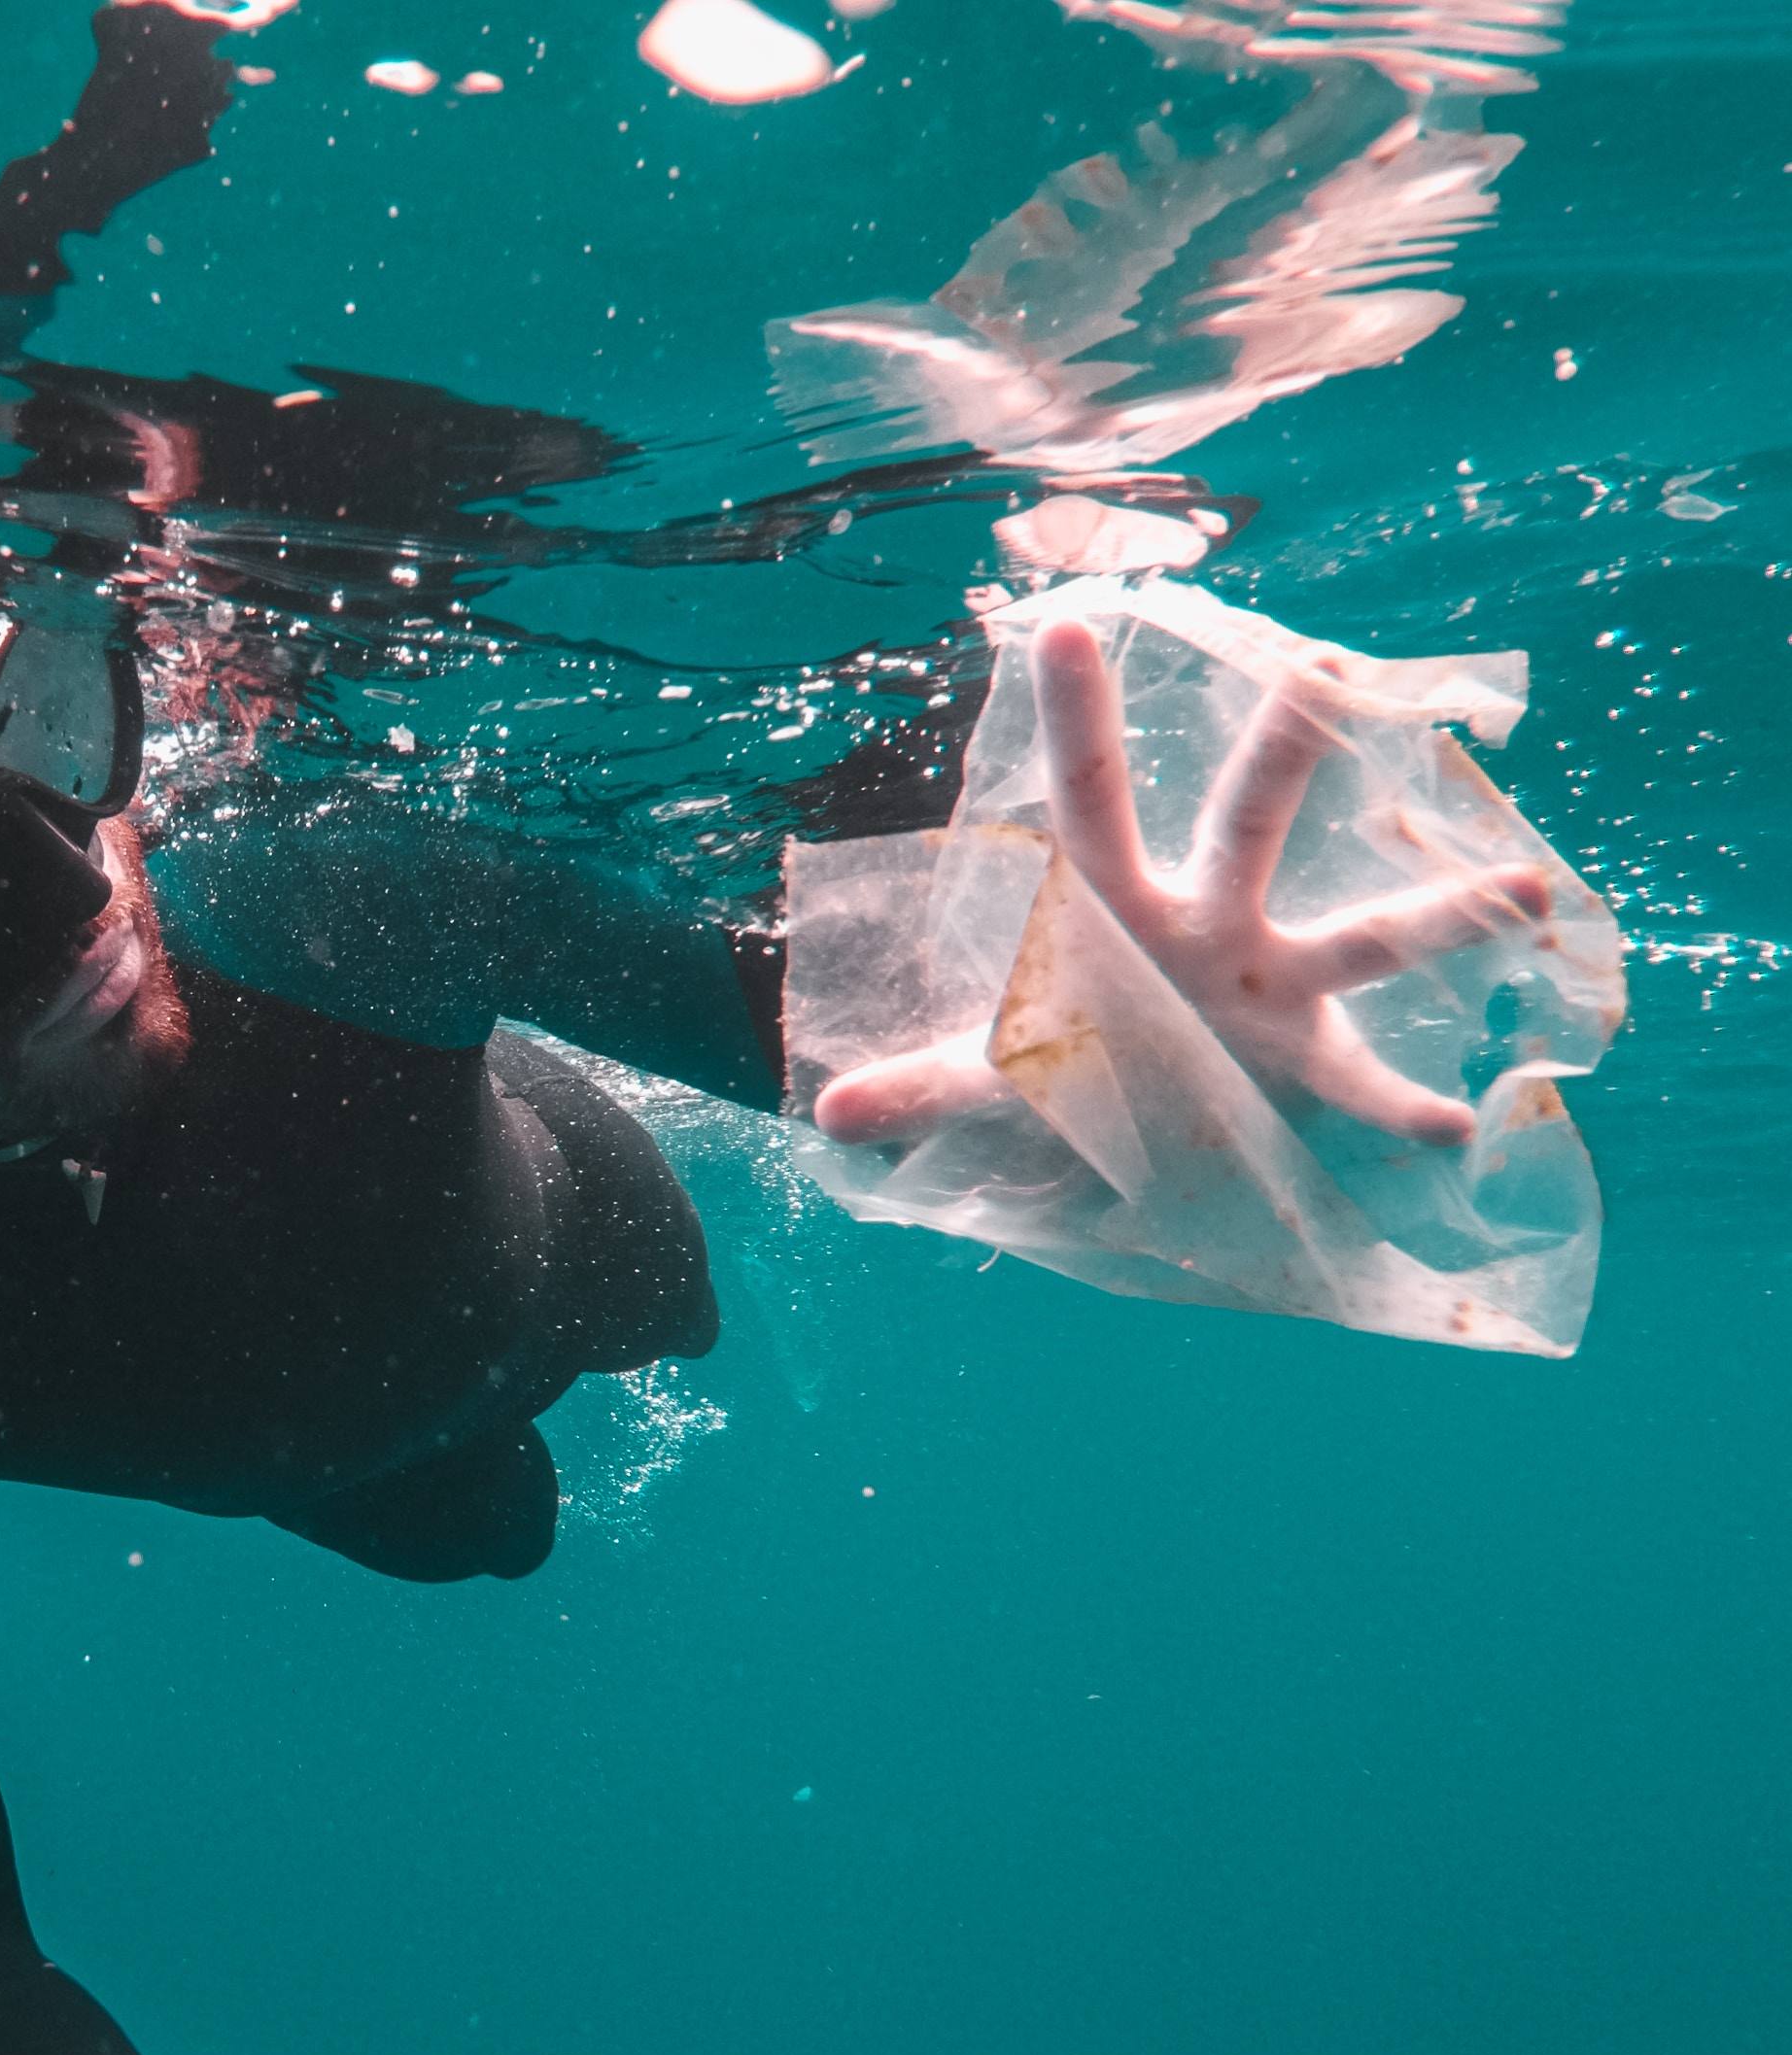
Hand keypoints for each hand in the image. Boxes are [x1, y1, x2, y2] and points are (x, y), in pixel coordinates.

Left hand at [812, 615, 1551, 1149]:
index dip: (1076, 719)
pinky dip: (1405, 1111)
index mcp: (1113, 908)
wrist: (1138, 1122)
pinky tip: (1454, 1128)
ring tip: (1527, 891)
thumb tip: (827, 1115)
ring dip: (1443, 916)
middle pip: (1250, 820)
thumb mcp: (991, 1074)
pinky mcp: (1310, 1066)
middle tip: (1330, 670)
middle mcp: (1209, 923)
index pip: (1087, 800)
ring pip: (1364, 936)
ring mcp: (1273, 984)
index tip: (1061, 626)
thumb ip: (920, 1088)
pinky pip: (1365, 1086)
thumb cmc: (1068, 1058)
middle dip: (1287, 751)